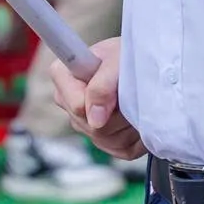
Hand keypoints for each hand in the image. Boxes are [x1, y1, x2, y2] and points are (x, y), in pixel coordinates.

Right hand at [50, 37, 141, 160]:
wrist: (141, 63)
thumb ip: (102, 85)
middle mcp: (68, 101)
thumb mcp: (116, 59)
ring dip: (130, 124)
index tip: (117, 90)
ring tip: (137, 102)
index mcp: (63, 76)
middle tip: (132, 92)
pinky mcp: (102, 139)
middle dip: (119, 113)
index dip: (100, 102)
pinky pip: (121, 150)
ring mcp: (83, 123)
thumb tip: (95, 120)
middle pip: (94, 127)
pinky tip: (139, 117)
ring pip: (108, 140)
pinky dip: (137, 137)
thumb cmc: (126, 54)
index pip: (77, 106)